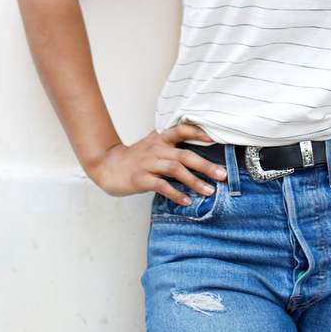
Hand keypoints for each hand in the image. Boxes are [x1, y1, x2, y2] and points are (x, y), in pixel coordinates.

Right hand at [87, 123, 227, 204]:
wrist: (107, 165)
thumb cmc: (135, 158)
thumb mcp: (153, 145)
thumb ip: (173, 145)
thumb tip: (200, 154)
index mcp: (161, 139)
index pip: (181, 130)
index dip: (197, 132)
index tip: (214, 138)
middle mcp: (156, 149)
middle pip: (184, 155)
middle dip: (206, 165)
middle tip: (223, 175)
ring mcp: (148, 163)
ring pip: (175, 170)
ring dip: (194, 181)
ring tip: (209, 191)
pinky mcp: (140, 178)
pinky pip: (161, 186)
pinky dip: (176, 193)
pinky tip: (186, 201)